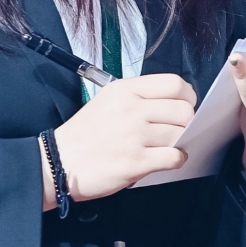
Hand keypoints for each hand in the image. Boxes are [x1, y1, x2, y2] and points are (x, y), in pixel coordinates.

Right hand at [45, 74, 196, 206]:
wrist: (58, 162)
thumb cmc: (83, 135)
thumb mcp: (107, 101)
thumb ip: (140, 98)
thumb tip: (174, 104)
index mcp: (125, 90)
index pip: (175, 84)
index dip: (187, 97)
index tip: (184, 106)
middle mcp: (131, 109)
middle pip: (183, 110)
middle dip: (186, 122)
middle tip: (177, 130)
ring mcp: (134, 135)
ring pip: (180, 134)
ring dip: (180, 142)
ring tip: (166, 146)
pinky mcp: (135, 161)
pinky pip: (174, 157)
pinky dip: (176, 160)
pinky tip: (165, 160)